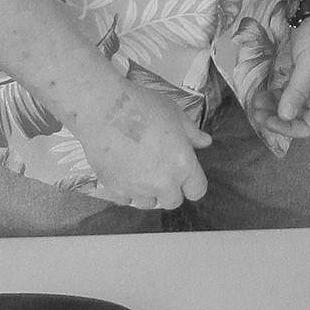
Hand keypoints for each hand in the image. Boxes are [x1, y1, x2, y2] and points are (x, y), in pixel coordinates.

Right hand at [75, 83, 210, 208]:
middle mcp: (162, 183)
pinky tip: (125, 170)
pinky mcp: (114, 188)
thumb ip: (193, 133)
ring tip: (143, 169)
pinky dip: (127, 190)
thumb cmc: (143, 107)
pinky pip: (126, 199)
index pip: (197, 191)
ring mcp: (137, 188)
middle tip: (163, 168)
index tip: (187, 173)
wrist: (104, 110)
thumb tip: (204, 142)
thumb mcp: (176, 114)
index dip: (193, 183)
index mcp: (182, 165)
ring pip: (148, 203)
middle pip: (172, 201)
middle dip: (171, 189)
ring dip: (149, 192)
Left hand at [251, 14, 309, 136]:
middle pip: (298, 118)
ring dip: (272, 107)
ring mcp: (308, 83)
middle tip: (256, 112)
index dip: (290, 130)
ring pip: (288, 105)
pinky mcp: (298, 72)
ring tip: (255, 102)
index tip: (269, 122)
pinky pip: (284, 91)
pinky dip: (273, 95)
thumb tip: (285, 118)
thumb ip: (297, 93)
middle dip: (276, 118)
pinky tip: (260, 93)